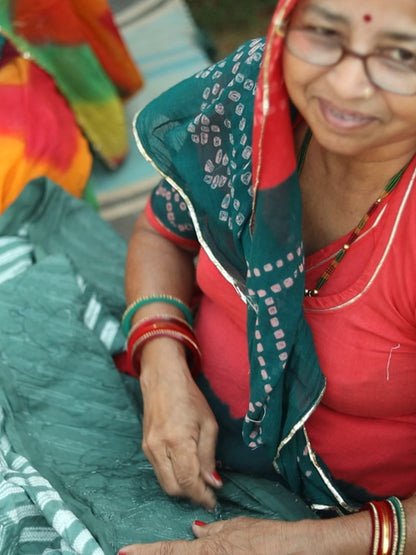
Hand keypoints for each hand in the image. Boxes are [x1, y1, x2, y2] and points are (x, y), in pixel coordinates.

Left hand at [118, 516, 319, 553]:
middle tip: (137, 553)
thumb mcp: (237, 528)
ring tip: (158, 551)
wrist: (295, 552)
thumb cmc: (267, 538)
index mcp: (206, 551)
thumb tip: (195, 530)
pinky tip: (198, 548)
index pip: (168, 552)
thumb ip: (212, 532)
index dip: (144, 553)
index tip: (123, 553)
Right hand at [140, 338, 220, 509]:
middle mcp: (158, 448)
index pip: (189, 481)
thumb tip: (213, 483)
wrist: (162, 380)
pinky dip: (173, 476)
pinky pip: (159, 471)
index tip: (213, 501)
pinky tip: (185, 469)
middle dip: (192, 494)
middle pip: (174, 488)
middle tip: (208, 492)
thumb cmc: (190, 397)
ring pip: (165, 483)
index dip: (202, 496)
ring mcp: (148, 448)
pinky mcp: (144, 447)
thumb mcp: (208, 423)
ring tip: (198, 481)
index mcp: (177, 441)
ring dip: (182, 487)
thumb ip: (209, 455)